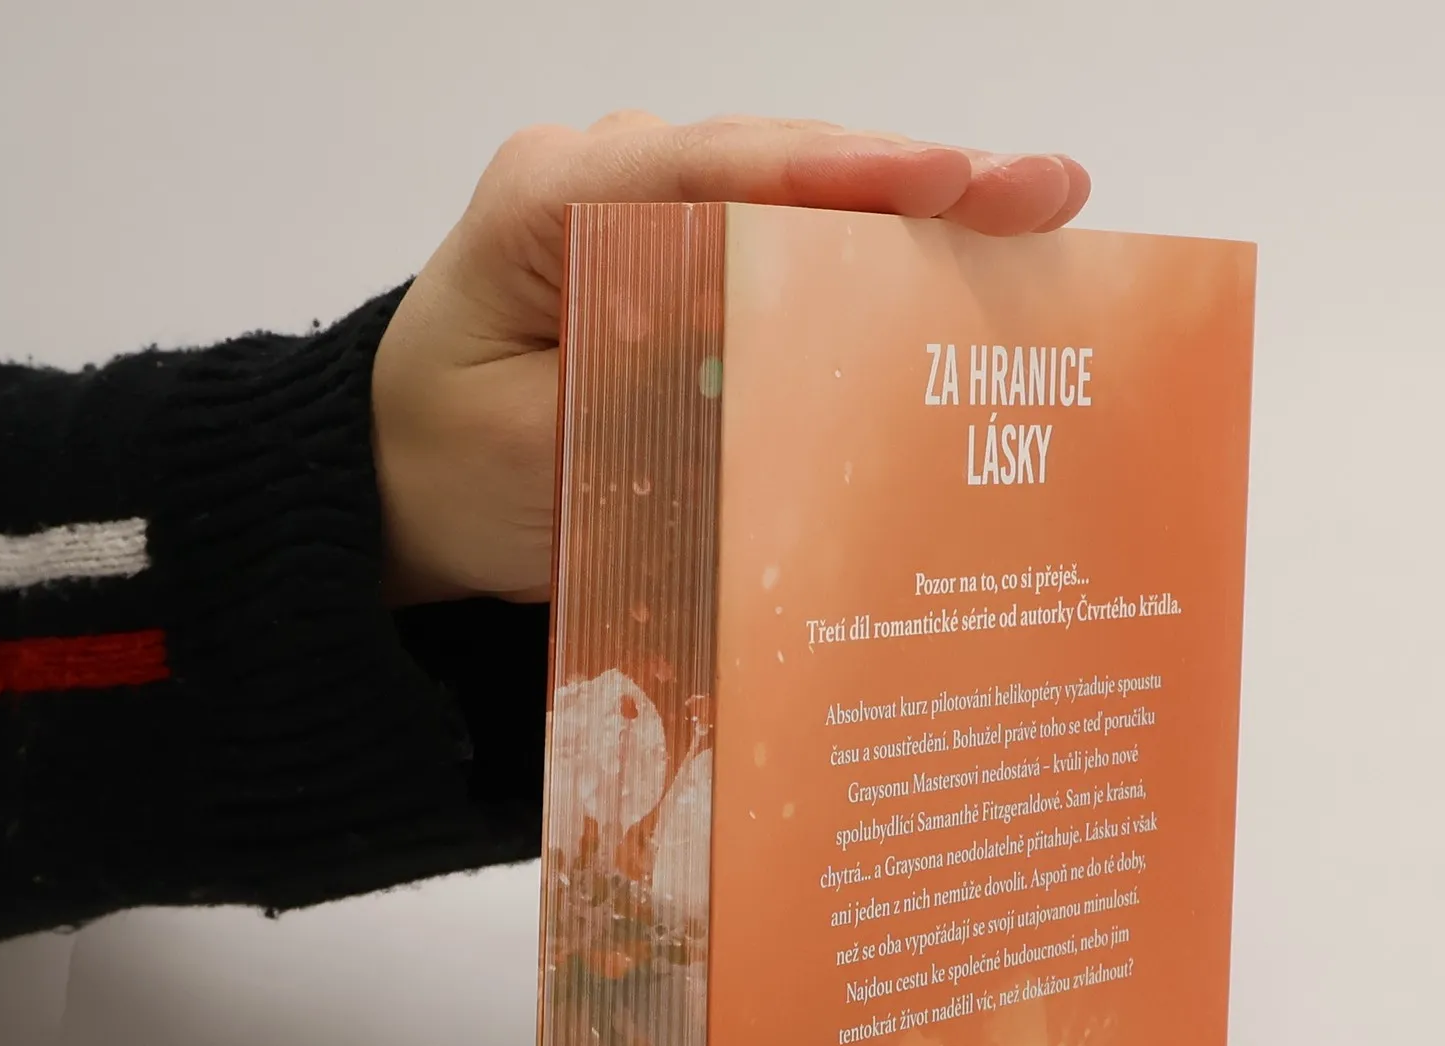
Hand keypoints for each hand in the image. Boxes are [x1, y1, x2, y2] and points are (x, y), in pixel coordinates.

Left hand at [371, 113, 1090, 605]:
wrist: (401, 481)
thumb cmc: (455, 475)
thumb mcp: (546, 461)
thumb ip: (653, 407)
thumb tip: (784, 383)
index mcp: (554, 205)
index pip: (712, 170)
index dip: (840, 176)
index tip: (947, 182)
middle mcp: (609, 181)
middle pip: (779, 165)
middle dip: (916, 180)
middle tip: (1043, 191)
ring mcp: (648, 207)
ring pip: (795, 193)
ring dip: (914, 212)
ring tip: (1035, 214)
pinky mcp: (679, 253)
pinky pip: (784, 240)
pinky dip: (872, 257)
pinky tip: (964, 263)